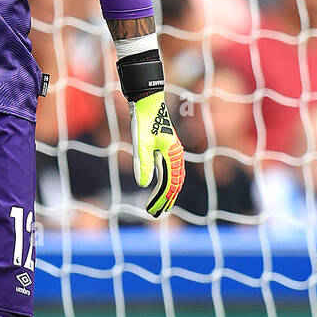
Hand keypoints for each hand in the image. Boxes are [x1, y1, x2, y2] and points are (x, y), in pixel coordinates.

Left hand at [130, 93, 184, 217]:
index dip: (162, 200)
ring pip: (173, 178)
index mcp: (174, 155)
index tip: (152, 212)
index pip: (171, 184)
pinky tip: (158, 189)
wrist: (147, 101)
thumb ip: (143, 163)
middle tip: (154, 214)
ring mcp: (172, 152)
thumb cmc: (143, 120)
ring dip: (167, 193)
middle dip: (166, 200)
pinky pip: (169, 170)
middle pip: (175, 184)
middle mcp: (176, 155)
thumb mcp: (140, 143)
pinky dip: (165, 182)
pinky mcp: (166, 149)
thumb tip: (143, 184)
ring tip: (158, 206)